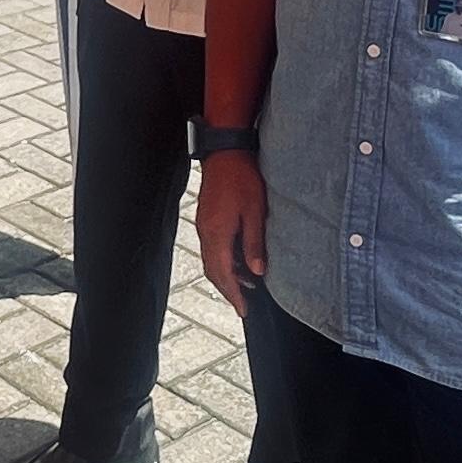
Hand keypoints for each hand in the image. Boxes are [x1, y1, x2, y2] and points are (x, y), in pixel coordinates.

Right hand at [194, 151, 267, 315]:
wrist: (225, 152)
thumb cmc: (242, 178)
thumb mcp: (255, 211)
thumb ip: (254, 243)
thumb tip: (257, 272)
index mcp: (217, 233)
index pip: (223, 273)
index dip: (233, 294)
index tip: (243, 309)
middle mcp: (206, 232)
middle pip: (213, 271)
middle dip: (228, 290)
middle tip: (243, 305)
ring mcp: (204, 225)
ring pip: (212, 260)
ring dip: (227, 275)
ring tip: (246, 285)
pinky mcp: (206, 219)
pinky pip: (212, 247)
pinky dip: (224, 260)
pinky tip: (239, 261)